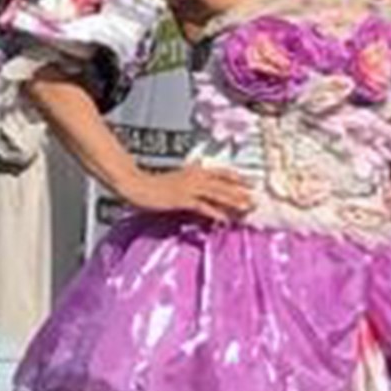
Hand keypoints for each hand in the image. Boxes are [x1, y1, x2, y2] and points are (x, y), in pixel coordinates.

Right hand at [126, 164, 254, 221]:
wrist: (136, 185)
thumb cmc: (152, 184)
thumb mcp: (174, 179)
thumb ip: (187, 180)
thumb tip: (197, 184)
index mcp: (193, 170)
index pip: (220, 172)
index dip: (236, 177)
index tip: (248, 182)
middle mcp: (195, 177)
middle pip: (223, 183)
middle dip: (240, 191)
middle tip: (254, 198)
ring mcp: (189, 188)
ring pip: (218, 194)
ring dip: (234, 201)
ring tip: (246, 207)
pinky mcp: (183, 199)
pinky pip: (204, 207)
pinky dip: (216, 213)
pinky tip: (224, 219)